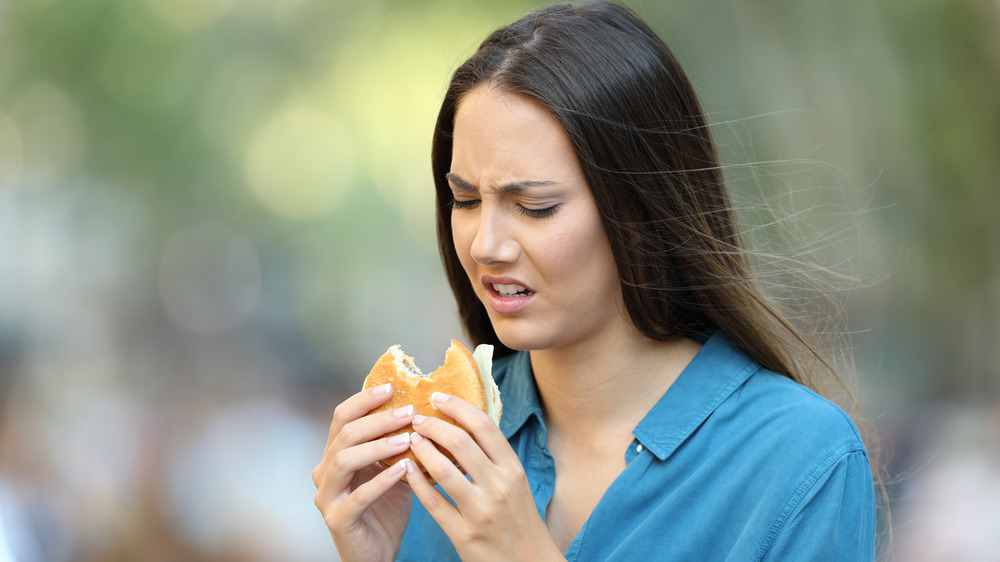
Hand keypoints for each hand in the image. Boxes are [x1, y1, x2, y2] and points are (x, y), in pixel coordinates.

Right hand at [312, 383, 415, 561]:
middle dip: (378, 420)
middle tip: (409, 411)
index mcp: (335, 454)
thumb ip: (399, 444)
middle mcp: (323, 471)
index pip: (342, 417)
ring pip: (344, 460)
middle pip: (345, 434)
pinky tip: (405, 470)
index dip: (364, 399)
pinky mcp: (337, 519)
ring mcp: (326, 496)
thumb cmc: (386, 509)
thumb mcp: (393, 469)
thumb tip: (427, 411)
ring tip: (408, 439)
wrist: (376, 553)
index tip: (392, 387)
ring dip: (378, 446)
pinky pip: (357, 496)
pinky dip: (382, 481)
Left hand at [405, 392, 564, 561]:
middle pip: (460, 442)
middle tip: (417, 418)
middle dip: (433, 425)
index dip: (457, 407)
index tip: (438, 397)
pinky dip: (416, 482)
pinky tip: (406, 469)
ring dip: (421, 450)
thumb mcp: (516, 484)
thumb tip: (465, 425)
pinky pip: (432, 502)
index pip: (484, 426)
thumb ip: (494, 458)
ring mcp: (481, 512)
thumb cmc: (519, 521)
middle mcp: (499, 487)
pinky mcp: (464, 534)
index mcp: (513, 469)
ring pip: (442, 470)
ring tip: (411, 440)